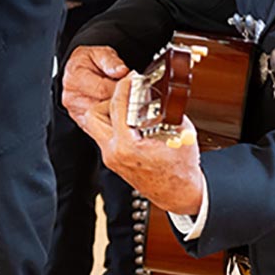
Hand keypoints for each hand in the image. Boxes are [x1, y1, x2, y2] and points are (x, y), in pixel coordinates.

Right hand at [61, 46, 129, 127]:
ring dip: (119, 114)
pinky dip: (113, 122)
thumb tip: (121, 70)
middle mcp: (72, 97)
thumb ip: (111, 61)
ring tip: (128, 104)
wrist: (77, 70)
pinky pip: (101, 127)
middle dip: (122, 102)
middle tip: (136, 96)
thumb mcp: (100, 53)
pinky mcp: (81, 122)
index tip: (135, 85)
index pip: (103, 89)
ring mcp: (76, 111)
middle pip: (104, 106)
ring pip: (104, 119)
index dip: (122, 88)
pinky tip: (120, 114)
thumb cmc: (88, 62)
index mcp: (75, 78)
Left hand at [80, 74, 204, 214]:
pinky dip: (115, 124)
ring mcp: (110, 158)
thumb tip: (160, 94)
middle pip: (93, 115)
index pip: (117, 107)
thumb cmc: (181, 172)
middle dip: (109, 100)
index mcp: (127, 147)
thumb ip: (167, 111)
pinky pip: (105, 135)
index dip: (124, 87)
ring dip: (109, 113)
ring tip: (130, 108)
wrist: (180, 196)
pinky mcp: (112, 160)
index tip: (130, 78)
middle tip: (127, 95)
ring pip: (96, 126)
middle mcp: (113, 153)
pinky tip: (133, 121)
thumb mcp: (181, 134)